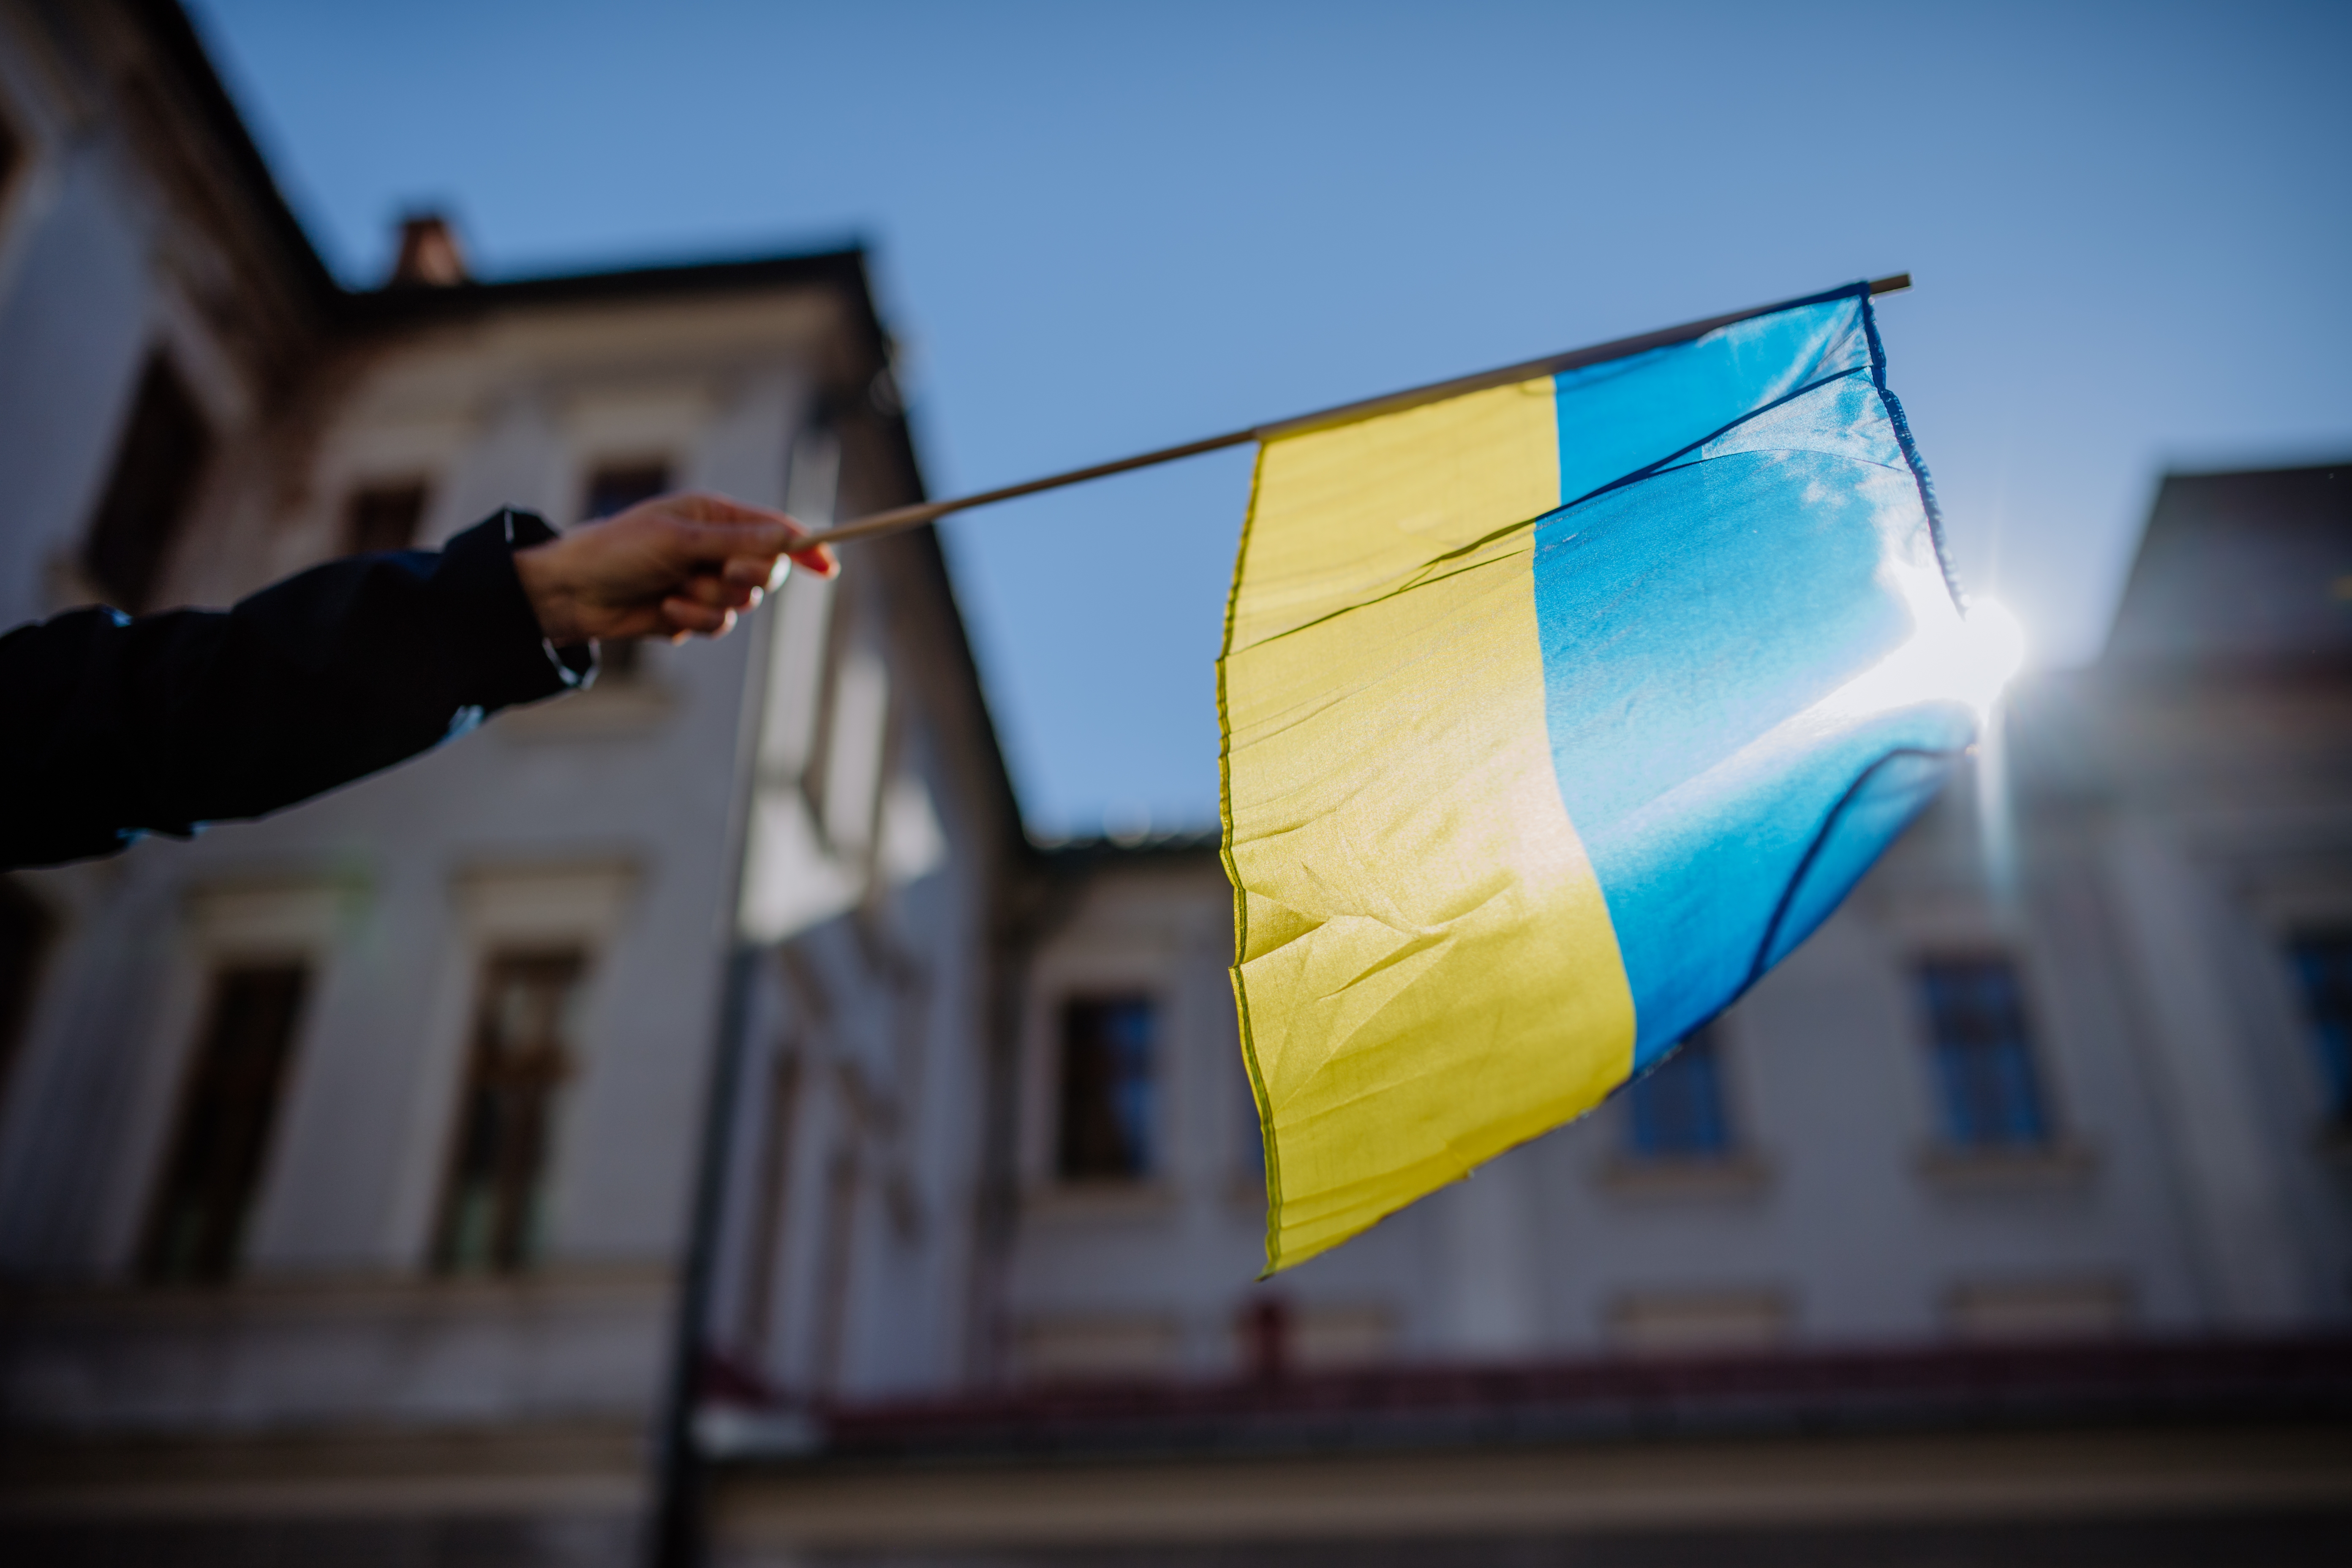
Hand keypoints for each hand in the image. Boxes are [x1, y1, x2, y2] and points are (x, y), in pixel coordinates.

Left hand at [512, 491, 836, 645]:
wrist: (572, 593)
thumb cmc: (618, 550)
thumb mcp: (679, 539)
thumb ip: (736, 540)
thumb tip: (786, 537)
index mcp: (714, 516)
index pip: (774, 529)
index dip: (804, 547)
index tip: (828, 567)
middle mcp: (714, 549)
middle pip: (766, 570)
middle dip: (746, 577)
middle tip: (721, 572)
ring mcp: (704, 582)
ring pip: (742, 604)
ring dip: (710, 601)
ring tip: (674, 592)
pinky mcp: (691, 614)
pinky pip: (718, 625)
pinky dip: (694, 620)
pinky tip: (666, 610)